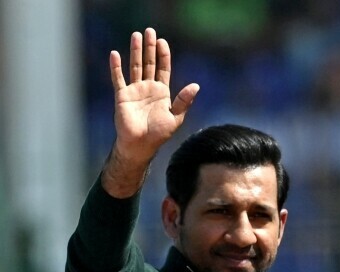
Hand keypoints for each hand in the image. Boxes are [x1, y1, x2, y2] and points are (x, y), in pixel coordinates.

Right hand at [108, 29, 198, 169]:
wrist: (141, 145)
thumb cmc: (159, 133)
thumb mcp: (176, 116)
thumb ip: (184, 101)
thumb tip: (196, 86)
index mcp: (162, 92)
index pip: (163, 69)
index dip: (163, 55)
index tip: (163, 42)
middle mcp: (148, 88)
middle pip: (149, 63)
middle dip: (149, 47)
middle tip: (149, 31)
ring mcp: (134, 90)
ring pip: (135, 66)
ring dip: (136, 51)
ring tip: (136, 35)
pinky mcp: (122, 96)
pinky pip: (118, 78)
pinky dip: (116, 67)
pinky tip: (115, 54)